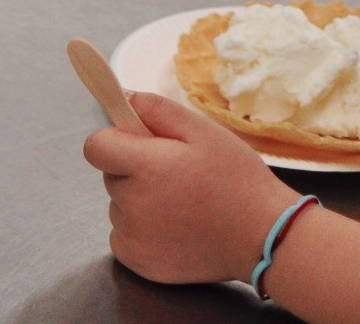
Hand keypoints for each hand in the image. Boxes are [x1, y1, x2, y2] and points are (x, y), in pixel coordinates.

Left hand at [82, 91, 294, 284]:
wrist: (265, 239)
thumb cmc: (237, 180)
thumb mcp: (203, 131)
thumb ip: (155, 110)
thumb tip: (121, 96)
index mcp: (142, 167)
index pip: (95, 147)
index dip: (115, 142)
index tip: (140, 146)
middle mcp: (130, 204)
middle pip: (111, 177)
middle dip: (134, 172)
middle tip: (175, 177)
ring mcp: (133, 238)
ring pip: (119, 207)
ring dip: (138, 203)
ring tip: (183, 205)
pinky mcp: (140, 263)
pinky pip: (123, 237)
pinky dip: (141, 232)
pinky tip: (175, 229)